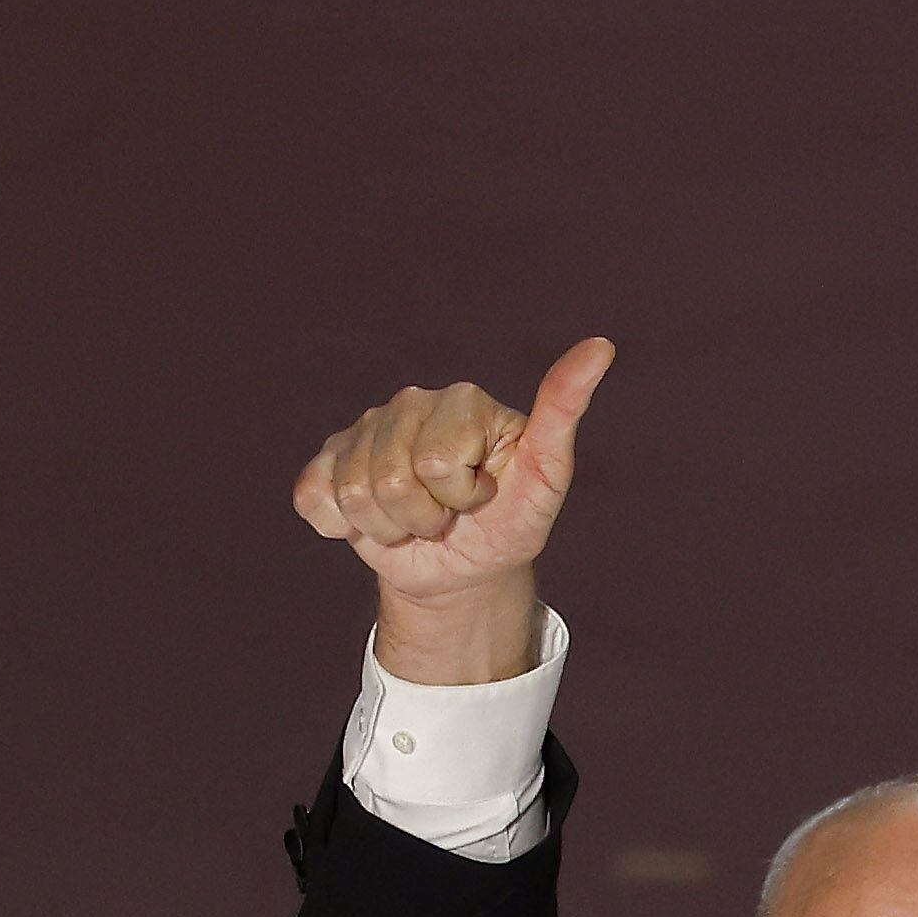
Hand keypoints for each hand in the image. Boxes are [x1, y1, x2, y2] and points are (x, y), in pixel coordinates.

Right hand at [291, 335, 613, 683]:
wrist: (465, 570)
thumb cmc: (510, 523)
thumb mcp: (547, 478)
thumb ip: (564, 411)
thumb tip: (603, 345)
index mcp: (463, 400)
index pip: (436, 462)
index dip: (460, 497)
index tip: (483, 495)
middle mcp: (410, 403)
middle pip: (392, 481)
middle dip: (425, 517)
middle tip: (449, 515)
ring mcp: (365, 429)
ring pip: (355, 495)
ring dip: (391, 527)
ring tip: (420, 519)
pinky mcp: (328, 460)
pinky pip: (314, 499)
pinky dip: (345, 526)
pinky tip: (375, 520)